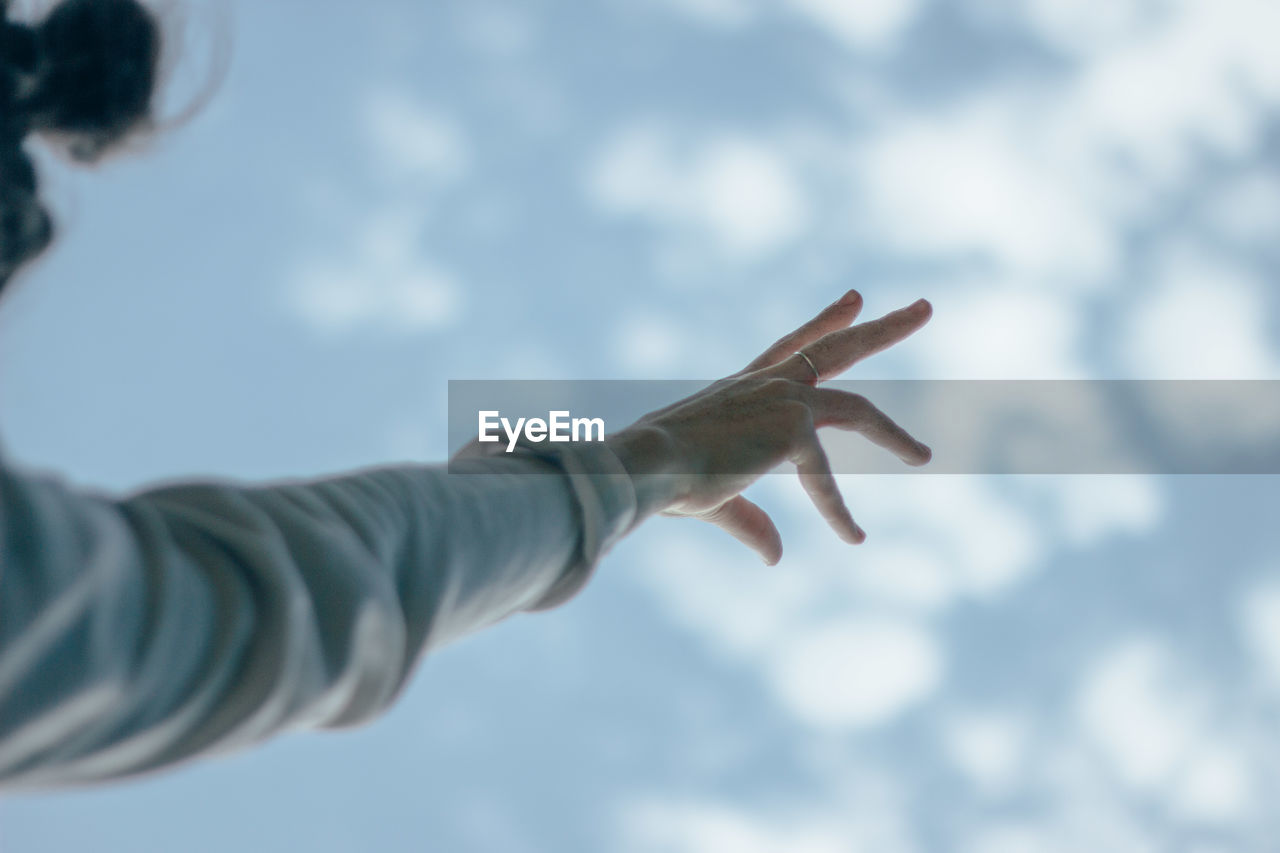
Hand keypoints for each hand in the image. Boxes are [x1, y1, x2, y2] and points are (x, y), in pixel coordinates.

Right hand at [606, 291, 932, 563]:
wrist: (642, 466)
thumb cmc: (661, 478)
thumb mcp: (713, 498)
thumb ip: (751, 522)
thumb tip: (776, 555)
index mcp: (743, 387)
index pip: (793, 346)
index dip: (825, 322)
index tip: (857, 299)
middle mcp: (766, 385)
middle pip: (837, 349)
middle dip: (884, 328)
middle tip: (924, 308)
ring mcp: (782, 402)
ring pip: (856, 408)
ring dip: (894, 434)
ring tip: (925, 457)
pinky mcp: (791, 431)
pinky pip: (823, 482)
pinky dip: (837, 516)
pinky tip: (852, 541)